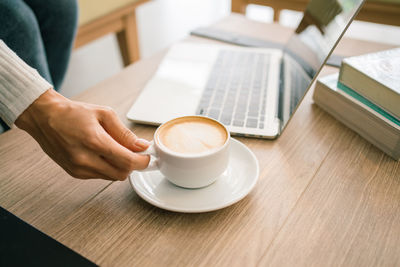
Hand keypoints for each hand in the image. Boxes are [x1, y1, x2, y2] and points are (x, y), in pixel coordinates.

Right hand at [15, 89, 149, 180]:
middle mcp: (85, 159)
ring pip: (112, 177)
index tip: (148, 157)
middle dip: (132, 164)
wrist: (44, 117)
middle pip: (122, 173)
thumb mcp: (104, 114)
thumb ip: (124, 133)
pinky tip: (101, 154)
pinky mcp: (74, 173)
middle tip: (133, 151)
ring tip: (114, 149)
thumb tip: (141, 146)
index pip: (127, 161)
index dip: (142, 161)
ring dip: (119, 166)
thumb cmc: (73, 113)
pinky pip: (100, 176)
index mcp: (94, 141)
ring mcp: (78, 169)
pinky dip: (107, 167)